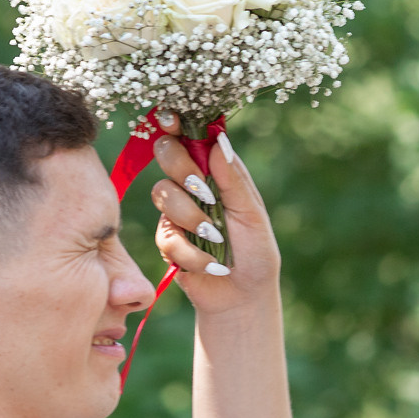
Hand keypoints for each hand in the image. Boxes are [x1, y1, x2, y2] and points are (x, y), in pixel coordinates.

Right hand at [147, 115, 277, 316]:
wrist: (244, 297)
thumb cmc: (256, 252)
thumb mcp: (251, 214)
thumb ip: (233, 179)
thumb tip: (218, 140)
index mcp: (216, 170)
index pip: (191, 137)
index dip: (176, 123)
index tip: (171, 119)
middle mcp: (193, 184)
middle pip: (166, 153)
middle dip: (182, 169)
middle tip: (203, 192)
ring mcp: (177, 211)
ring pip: (162, 193)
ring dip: (191, 217)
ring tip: (215, 237)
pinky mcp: (167, 240)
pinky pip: (167, 235)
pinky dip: (191, 253)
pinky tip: (212, 265)